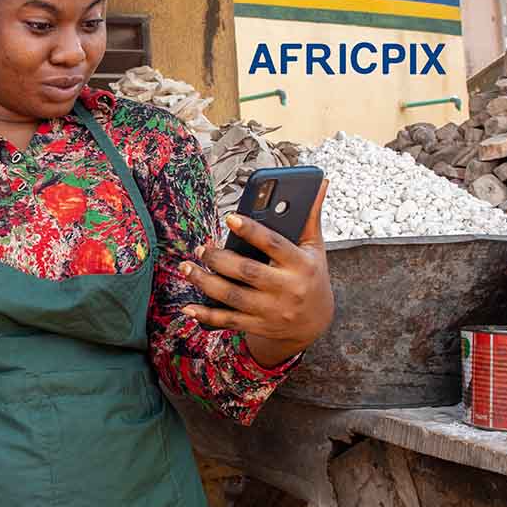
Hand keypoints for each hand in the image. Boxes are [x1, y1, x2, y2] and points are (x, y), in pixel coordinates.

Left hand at [179, 181, 333, 367]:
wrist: (315, 323)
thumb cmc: (311, 275)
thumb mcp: (315, 248)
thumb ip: (310, 217)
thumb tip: (320, 181)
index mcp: (302, 265)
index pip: (274, 244)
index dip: (251, 230)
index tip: (229, 217)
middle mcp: (287, 289)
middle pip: (247, 272)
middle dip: (219, 259)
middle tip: (200, 247)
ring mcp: (272, 311)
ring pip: (232, 296)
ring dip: (205, 282)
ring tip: (186, 268)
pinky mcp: (258, 325)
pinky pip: (228, 321)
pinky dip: (206, 315)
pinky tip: (188, 307)